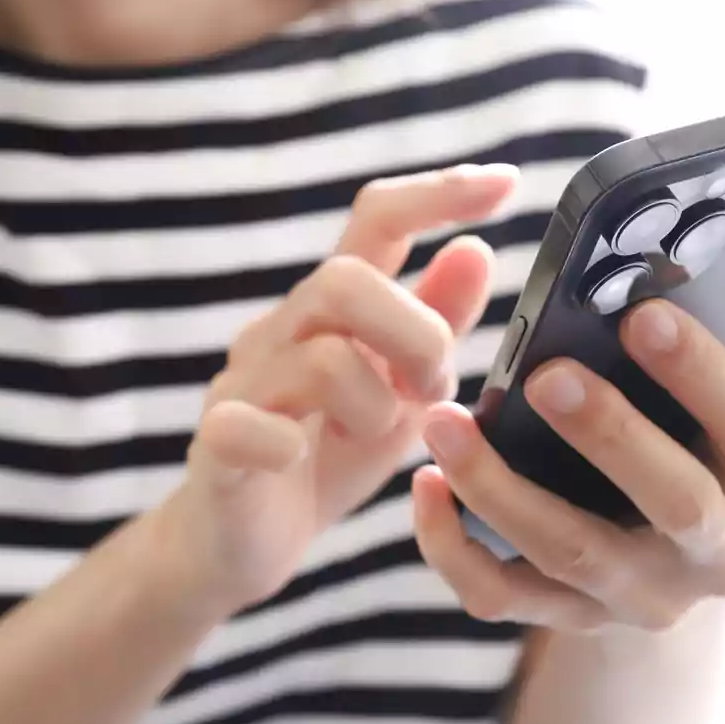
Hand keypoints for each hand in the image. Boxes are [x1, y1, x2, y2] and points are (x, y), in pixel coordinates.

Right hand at [153, 164, 517, 615]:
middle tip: (433, 388)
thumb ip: (435, 325)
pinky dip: (287, 442)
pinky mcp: (219, 443)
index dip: (438, 194)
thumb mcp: (402, 390)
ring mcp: (246, 383)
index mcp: (334, 310)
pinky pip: (249, 425)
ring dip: (375, 404)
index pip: (378, 220)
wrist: (242, 541)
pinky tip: (300, 457)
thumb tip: (476, 250)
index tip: (505, 182)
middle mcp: (284, 329)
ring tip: (379, 436)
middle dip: (415, 334)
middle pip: (344, 280)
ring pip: (323, 359)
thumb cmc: (328, 455)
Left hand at [413, 264, 724, 630]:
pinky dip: (454, 549)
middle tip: (546, 374)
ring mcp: (645, 596)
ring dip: (502, 488)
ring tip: (447, 422)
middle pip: (675, 503)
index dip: (704, 374)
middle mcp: (721, 554)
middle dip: (610, 436)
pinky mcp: (575, 620)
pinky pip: (504, 598)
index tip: (643, 315)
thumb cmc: (705, 446)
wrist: (674, 561)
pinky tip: (427, 486)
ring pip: (573, 552)